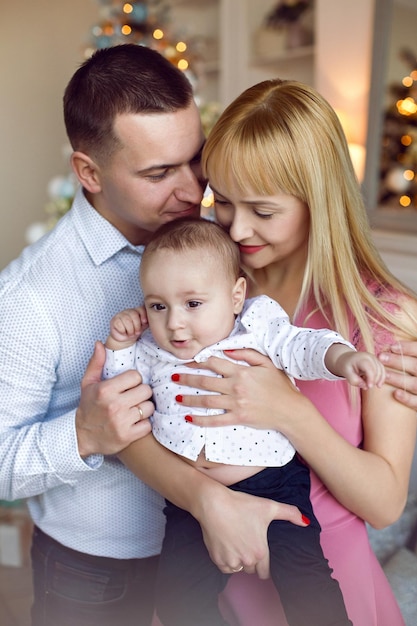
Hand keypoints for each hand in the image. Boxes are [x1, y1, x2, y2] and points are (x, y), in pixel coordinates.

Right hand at [76, 341, 153, 456]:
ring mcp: (122, 422)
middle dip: (141, 393)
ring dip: (144, 408)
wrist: (81, 437)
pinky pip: (148, 425)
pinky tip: (134, 423)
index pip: (136, 376)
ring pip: (149, 407)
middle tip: (132, 398)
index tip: (127, 386)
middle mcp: (114, 405)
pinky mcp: (128, 436)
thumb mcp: (88, 383)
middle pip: (146, 390)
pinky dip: (143, 424)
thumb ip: (96, 363)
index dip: (133, 380)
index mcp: (106, 390)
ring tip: (133, 410)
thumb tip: (100, 343)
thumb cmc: (88, 407)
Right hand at [107, 306, 147, 349]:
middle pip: (134, 315)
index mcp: (136, 311)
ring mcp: (120, 315)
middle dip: (137, 326)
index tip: (144, 322)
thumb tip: (154, 316)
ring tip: (130, 333)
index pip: (141, 309)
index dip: (143, 315)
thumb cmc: (134, 331)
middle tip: (136, 332)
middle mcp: (128, 311)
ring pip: (127, 320)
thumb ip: (147, 320)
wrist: (125, 339)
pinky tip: (123, 332)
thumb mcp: (143, 326)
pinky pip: (120, 325)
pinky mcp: (114, 320)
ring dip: (130, 330)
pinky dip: (123, 331)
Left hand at [172, 349, 302, 429]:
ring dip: (189, 399)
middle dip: (187, 379)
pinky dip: (200, 420)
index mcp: (241, 371)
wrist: (290, 410)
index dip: (198, 362)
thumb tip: (228, 350)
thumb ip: (247, 354)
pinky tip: (189, 418)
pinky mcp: (238, 418)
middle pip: (205, 381)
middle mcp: (236, 386)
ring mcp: (236, 403)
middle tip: (173, 377)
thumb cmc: (280, 386)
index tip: (186, 362)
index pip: (214, 363)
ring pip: (206, 400)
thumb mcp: (267, 364)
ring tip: (176, 397)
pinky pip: (215, 419)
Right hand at [196, 483, 308, 578]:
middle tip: (247, 543)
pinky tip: (228, 545)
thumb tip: (306, 522)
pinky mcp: (217, 559)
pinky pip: (225, 568)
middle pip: (251, 569)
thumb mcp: (269, 506)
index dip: (263, 564)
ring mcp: (231, 561)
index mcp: (260, 552)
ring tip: (237, 542)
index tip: (259, 554)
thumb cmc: (241, 505)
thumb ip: (290, 513)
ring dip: (239, 561)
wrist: (214, 504)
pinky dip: (227, 560)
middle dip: (251, 560)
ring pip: (238, 569)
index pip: (265, 572)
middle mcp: (246, 560)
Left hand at [335, 350, 385, 389]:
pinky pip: (383, 370)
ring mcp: (375, 359)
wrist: (347, 359)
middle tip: (366, 387)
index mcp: (361, 358)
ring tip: (371, 386)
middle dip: (374, 380)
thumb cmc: (346, 366)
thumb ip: (354, 380)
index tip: (369, 387)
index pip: (369, 368)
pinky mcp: (377, 362)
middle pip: (377, 370)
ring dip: (378, 380)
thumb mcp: (346, 373)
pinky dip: (381, 378)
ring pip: (381, 370)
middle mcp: (370, 357)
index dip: (371, 378)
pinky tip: (378, 384)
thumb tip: (365, 386)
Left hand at [379, 341, 416, 408]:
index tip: (392, 347)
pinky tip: (395, 393)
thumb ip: (412, 354)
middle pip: (415, 366)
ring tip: (384, 374)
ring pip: (414, 384)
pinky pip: (416, 402)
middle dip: (397, 361)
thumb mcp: (416, 360)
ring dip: (398, 379)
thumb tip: (394, 345)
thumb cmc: (416, 371)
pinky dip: (407, 398)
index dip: (407, 348)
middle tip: (381, 357)